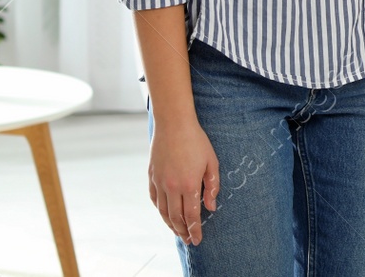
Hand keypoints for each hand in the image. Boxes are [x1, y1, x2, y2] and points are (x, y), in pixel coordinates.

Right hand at [148, 116, 219, 244]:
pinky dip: (160, 210)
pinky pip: (155, 199)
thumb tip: (211, 207)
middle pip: (176, 217)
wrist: (173, 124)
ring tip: (178, 232)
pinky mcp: (152, 176)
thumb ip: (212, 186)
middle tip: (189, 240)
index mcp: (188, 184)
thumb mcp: (211, 162)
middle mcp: (171, 187)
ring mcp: (159, 182)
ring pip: (163, 211)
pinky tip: (165, 214)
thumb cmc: (196, 141)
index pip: (191, 215)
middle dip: (183, 232)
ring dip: (170, 225)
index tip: (197, 240)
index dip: (195, 230)